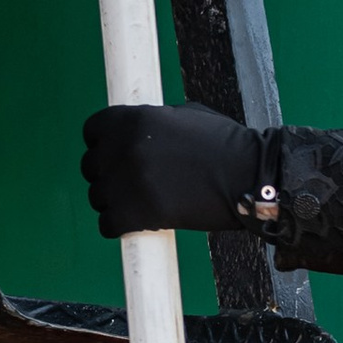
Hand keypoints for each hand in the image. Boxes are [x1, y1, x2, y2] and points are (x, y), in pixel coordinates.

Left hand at [81, 101, 261, 235]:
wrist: (251, 177)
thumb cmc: (226, 146)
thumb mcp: (186, 116)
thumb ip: (153, 122)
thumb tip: (135, 132)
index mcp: (134, 120)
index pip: (92, 130)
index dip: (102, 143)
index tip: (114, 155)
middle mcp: (125, 148)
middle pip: (91, 166)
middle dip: (107, 175)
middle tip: (131, 183)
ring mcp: (129, 182)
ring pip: (97, 197)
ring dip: (113, 202)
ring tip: (140, 204)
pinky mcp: (137, 214)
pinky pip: (107, 224)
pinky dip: (118, 227)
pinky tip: (137, 223)